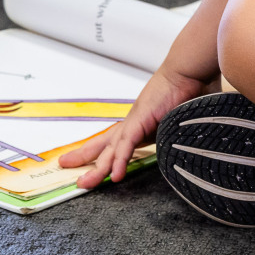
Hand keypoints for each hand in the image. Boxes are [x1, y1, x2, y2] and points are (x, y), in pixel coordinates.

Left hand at [61, 63, 209, 189]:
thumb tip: (187, 143)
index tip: (86, 158)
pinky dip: (121, 160)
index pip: (115, 139)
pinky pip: (128, 145)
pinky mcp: (142, 120)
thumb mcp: (178, 118)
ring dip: (98, 167)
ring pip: (112, 149)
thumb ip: (176, 133)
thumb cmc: (187, 89)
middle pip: (105, 144)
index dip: (100, 150)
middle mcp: (134, 122)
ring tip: (85, 183)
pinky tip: (115, 175)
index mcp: (140, 123)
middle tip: (66, 165)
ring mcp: (136, 121)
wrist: (188, 70)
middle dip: (85, 157)